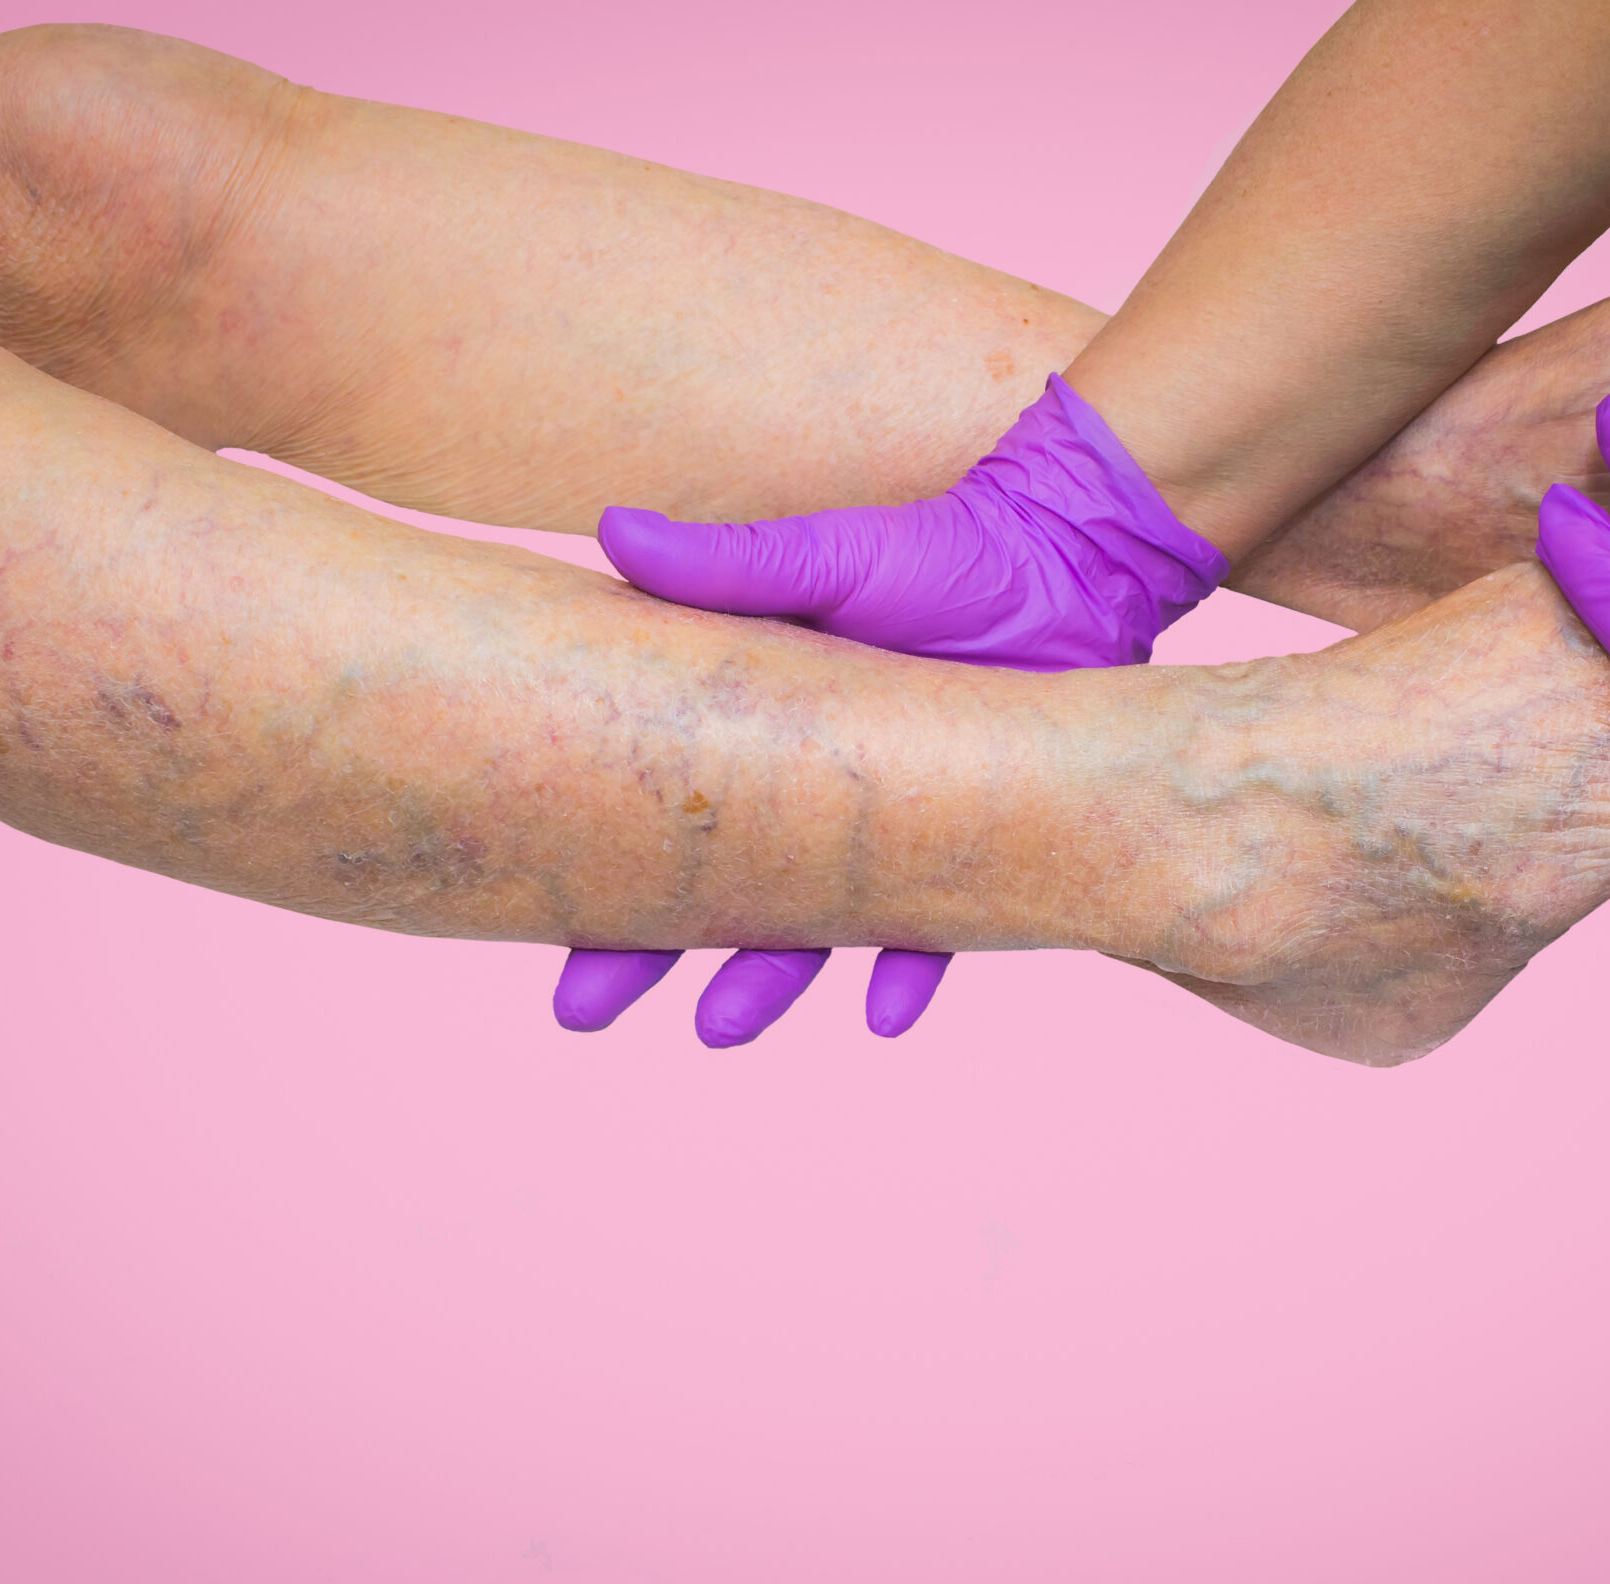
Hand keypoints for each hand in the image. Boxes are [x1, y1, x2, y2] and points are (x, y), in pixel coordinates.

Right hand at [556, 375, 1225, 1044]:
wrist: (1072, 564)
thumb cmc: (942, 555)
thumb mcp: (825, 560)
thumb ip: (726, 566)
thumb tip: (609, 529)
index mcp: (756, 735)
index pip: (657, 812)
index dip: (596, 872)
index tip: (537, 921)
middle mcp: (812, 800)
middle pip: (715, 892)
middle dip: (646, 954)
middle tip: (582, 1011)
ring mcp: (891, 836)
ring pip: (813, 929)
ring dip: (766, 981)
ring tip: (718, 1028)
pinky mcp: (976, 853)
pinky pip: (938, 930)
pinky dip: (910, 971)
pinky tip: (882, 1015)